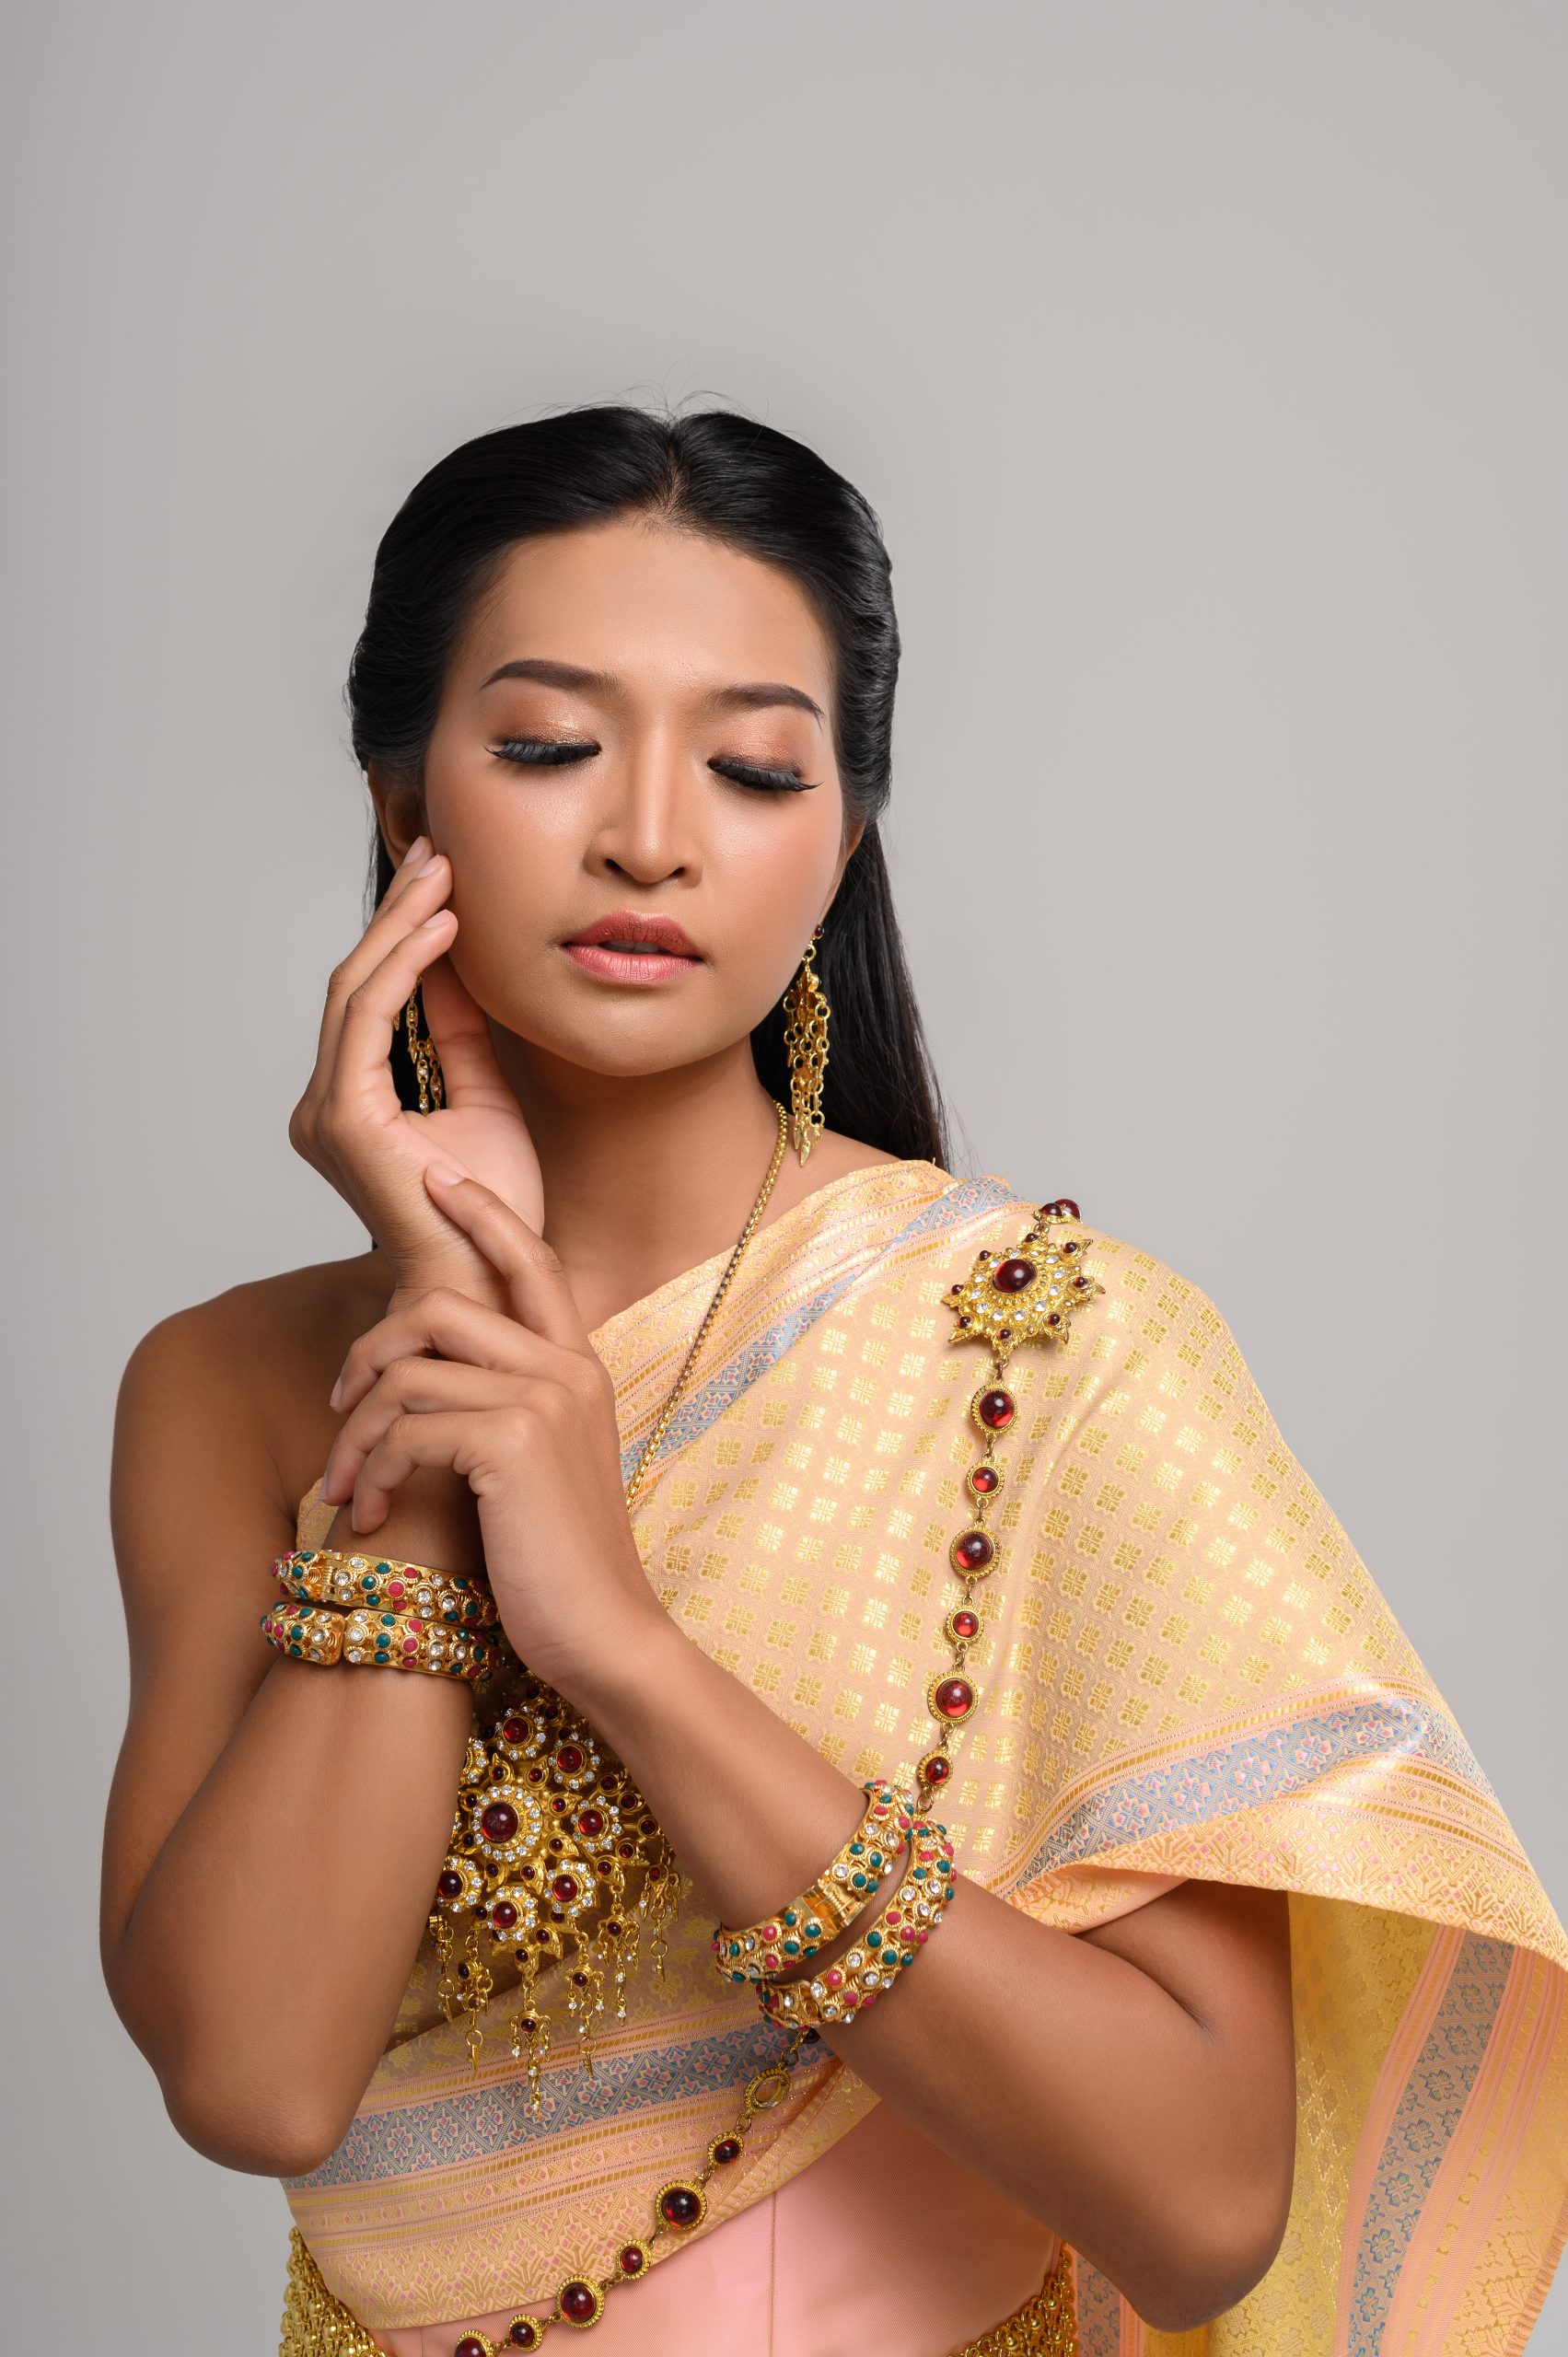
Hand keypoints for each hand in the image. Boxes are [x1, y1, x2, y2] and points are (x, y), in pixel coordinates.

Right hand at [288, 835, 542, 1303]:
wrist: (490, 1279)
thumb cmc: (489, 1211)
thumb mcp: (485, 1100)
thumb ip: (461, 1035)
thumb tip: (458, 963)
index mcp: (349, 1105)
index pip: (369, 1002)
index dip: (401, 934)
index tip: (441, 879)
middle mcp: (325, 1106)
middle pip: (355, 985)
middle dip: (397, 912)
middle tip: (437, 851)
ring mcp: (328, 1112)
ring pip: (356, 991)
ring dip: (402, 924)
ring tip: (444, 873)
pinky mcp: (345, 1118)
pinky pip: (368, 1020)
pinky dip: (406, 967)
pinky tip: (444, 929)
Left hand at [318, 1165, 666, 1707]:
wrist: (607, 1635)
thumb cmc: (562, 1565)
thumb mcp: (539, 1470)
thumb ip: (503, 1411)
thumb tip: (429, 1381)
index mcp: (579, 1367)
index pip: (531, 1259)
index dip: (481, 1212)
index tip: (434, 1180)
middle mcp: (566, 1368)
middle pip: (439, 1305)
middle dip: (369, 1351)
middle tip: (338, 1411)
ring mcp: (542, 1400)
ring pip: (407, 1371)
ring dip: (354, 1435)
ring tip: (343, 1490)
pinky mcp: (511, 1443)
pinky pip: (405, 1427)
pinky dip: (368, 1472)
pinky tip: (367, 1516)